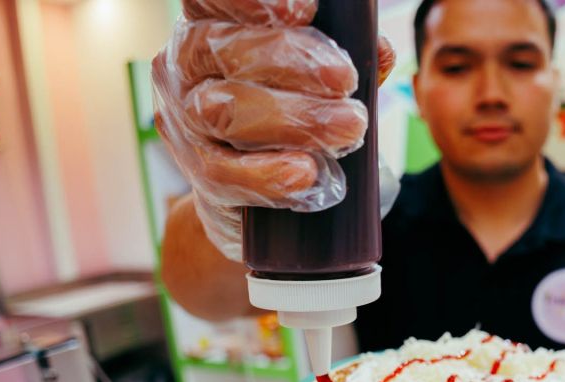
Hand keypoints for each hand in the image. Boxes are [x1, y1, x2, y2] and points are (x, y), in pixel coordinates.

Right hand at [152, 0, 395, 258]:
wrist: (268, 182)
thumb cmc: (295, 108)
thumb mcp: (321, 76)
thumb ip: (345, 56)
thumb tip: (379, 50)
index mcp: (213, 22)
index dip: (251, 0)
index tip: (304, 10)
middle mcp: (188, 64)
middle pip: (224, 51)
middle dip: (292, 63)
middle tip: (345, 80)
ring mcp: (185, 117)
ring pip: (224, 111)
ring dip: (292, 120)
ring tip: (347, 128)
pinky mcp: (196, 170)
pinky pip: (223, 171)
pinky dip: (268, 174)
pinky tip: (306, 172)